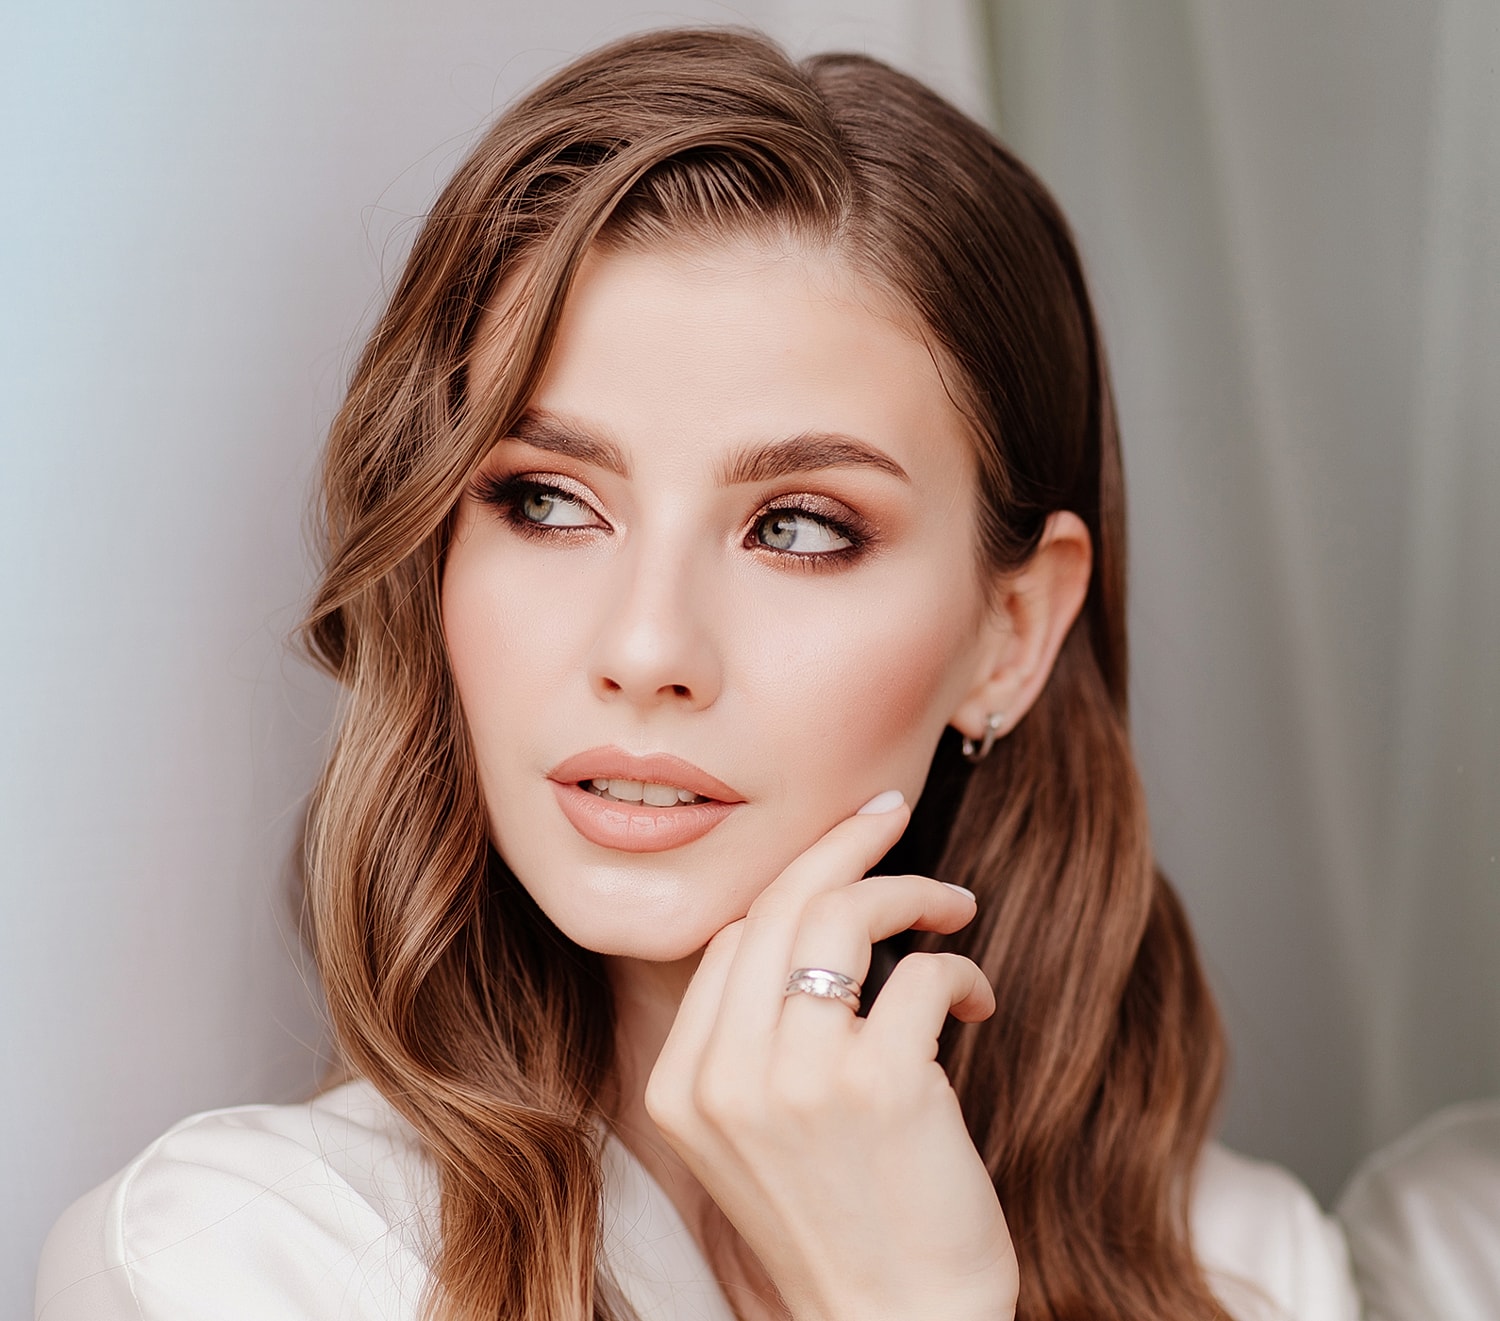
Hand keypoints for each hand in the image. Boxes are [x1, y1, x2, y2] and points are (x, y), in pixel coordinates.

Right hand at [644, 793, 1018, 1320]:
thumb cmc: (839, 1222)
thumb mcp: (750, 1136)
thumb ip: (749, 1040)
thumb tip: (793, 922)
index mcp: (682, 1086)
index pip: (729, 941)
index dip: (789, 886)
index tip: (837, 858)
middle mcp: (726, 1077)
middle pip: (778, 905)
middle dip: (843, 843)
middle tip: (888, 814)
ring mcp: (800, 1079)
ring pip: (844, 915)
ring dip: (911, 892)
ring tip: (953, 904)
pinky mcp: (883, 1085)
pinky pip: (922, 972)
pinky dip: (958, 968)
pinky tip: (976, 998)